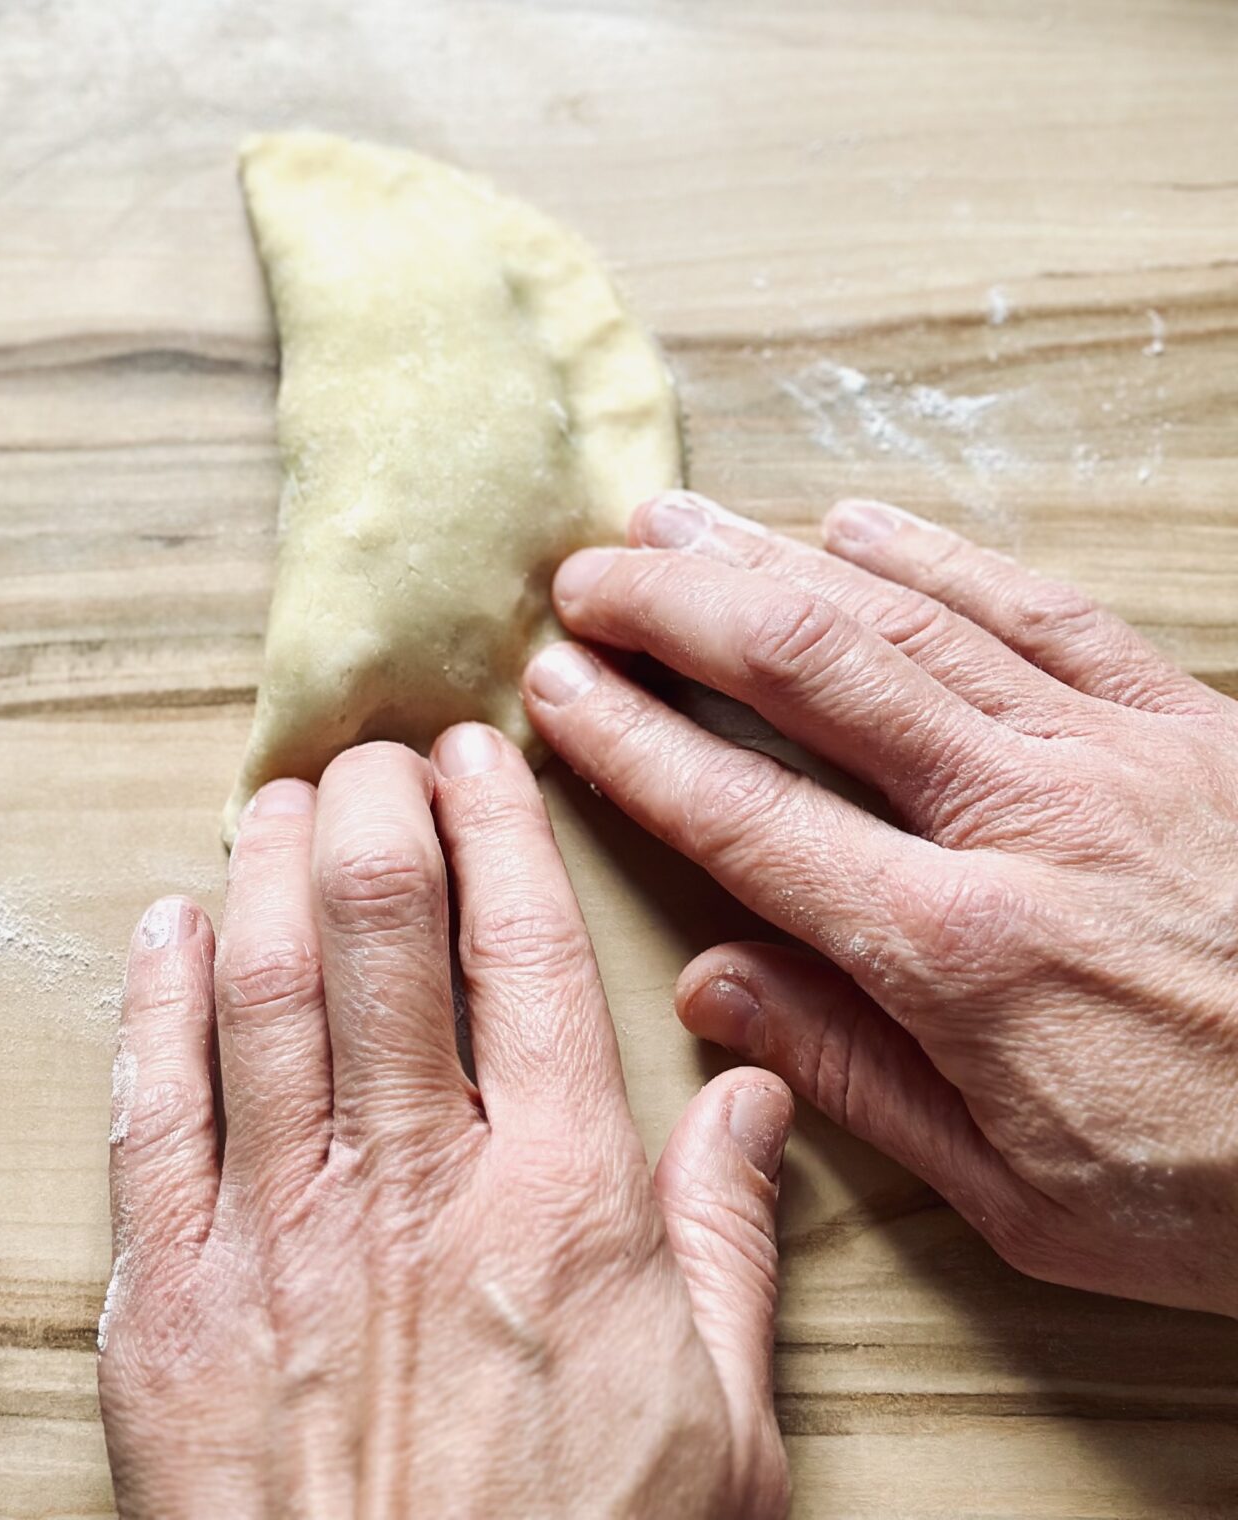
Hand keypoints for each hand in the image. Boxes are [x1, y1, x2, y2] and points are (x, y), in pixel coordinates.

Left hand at [99, 732, 792, 1519]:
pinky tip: (162, 930)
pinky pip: (147, 1109)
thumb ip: (732, 1242)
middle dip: (370, 804)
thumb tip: (760, 1096)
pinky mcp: (171, 1306)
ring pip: (256, 984)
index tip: (476, 753)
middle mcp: (414, 1185)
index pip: (524, 945)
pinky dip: (150, 999)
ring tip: (275, 800)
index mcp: (561, 1203)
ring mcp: (279, 1237)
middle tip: (369, 753)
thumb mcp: (725, 1434)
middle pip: (378, 924)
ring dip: (260, 865)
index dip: (495, 820)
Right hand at [525, 494, 1237, 1319]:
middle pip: (806, 671)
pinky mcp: (1189, 722)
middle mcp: (1019, 822)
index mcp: (960, 953)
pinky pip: (1038, 608)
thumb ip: (856, 1077)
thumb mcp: (1025, 1201)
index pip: (744, 815)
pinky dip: (935, 557)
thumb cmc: (1227, 1188)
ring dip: (771, 558)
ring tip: (673, 519)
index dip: (628, 741)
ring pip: (905, 617)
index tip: (550, 689)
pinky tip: (854, 523)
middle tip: (582, 576)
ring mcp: (1109, 754)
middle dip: (674, 609)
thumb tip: (713, 987)